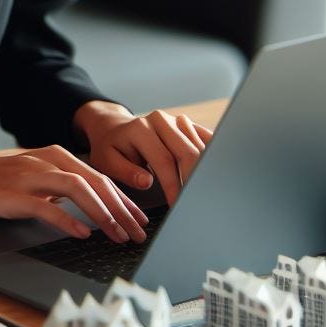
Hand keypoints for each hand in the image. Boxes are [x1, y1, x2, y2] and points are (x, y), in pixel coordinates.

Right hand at [0, 143, 148, 241]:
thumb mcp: (37, 174)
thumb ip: (62, 185)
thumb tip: (91, 204)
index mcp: (58, 156)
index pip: (101, 178)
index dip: (124, 200)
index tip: (139, 220)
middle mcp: (50, 161)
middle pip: (96, 182)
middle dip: (122, 209)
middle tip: (138, 233)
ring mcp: (33, 176)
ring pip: (79, 189)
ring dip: (103, 213)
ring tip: (117, 234)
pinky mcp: (16, 194)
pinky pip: (48, 206)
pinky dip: (68, 219)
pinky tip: (82, 233)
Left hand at [73, 101, 213, 205]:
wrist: (115, 128)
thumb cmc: (111, 148)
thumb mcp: (107, 161)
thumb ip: (126, 171)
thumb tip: (147, 181)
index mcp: (140, 128)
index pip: (164, 160)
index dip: (173, 185)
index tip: (177, 205)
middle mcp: (161, 120)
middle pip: (187, 152)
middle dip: (194, 179)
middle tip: (197, 203)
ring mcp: (176, 120)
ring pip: (199, 146)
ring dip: (205, 169)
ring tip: (208, 192)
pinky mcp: (186, 125)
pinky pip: (205, 139)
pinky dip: (212, 155)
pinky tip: (218, 172)